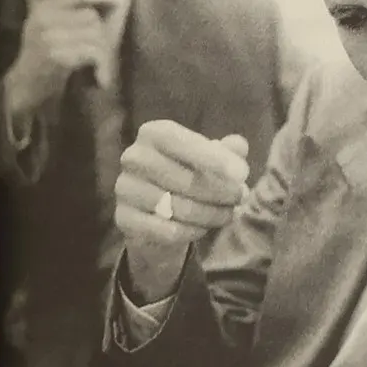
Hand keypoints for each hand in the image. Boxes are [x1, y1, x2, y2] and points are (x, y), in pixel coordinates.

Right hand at [0, 0, 131, 125]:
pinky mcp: (55, 55)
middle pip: (92, 16)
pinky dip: (102, 66)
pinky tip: (101, 78)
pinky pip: (92, 52)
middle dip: (105, 35)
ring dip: (105, 54)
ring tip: (103, 68)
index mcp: (43, 7)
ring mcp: (47, 36)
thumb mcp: (56, 30)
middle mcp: (43, 17)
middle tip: (107, 55)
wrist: (25, 88)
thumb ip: (80, 15)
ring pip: (95, 34)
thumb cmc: (47, 61)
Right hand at [112, 119, 251, 301]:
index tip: (243, 174)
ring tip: (227, 214)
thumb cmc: (187, 175)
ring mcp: (125, 188)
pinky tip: (203, 228)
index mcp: (153, 134)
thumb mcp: (209, 160)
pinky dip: (192, 232)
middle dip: (220, 192)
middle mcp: (133, 157)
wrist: (155, 212)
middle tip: (241, 198)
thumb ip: (226, 151)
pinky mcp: (123, 218)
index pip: (182, 142)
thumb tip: (238, 145)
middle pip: (183, 179)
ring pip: (177, 208)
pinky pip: (166, 230)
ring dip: (210, 214)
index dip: (213, 158)